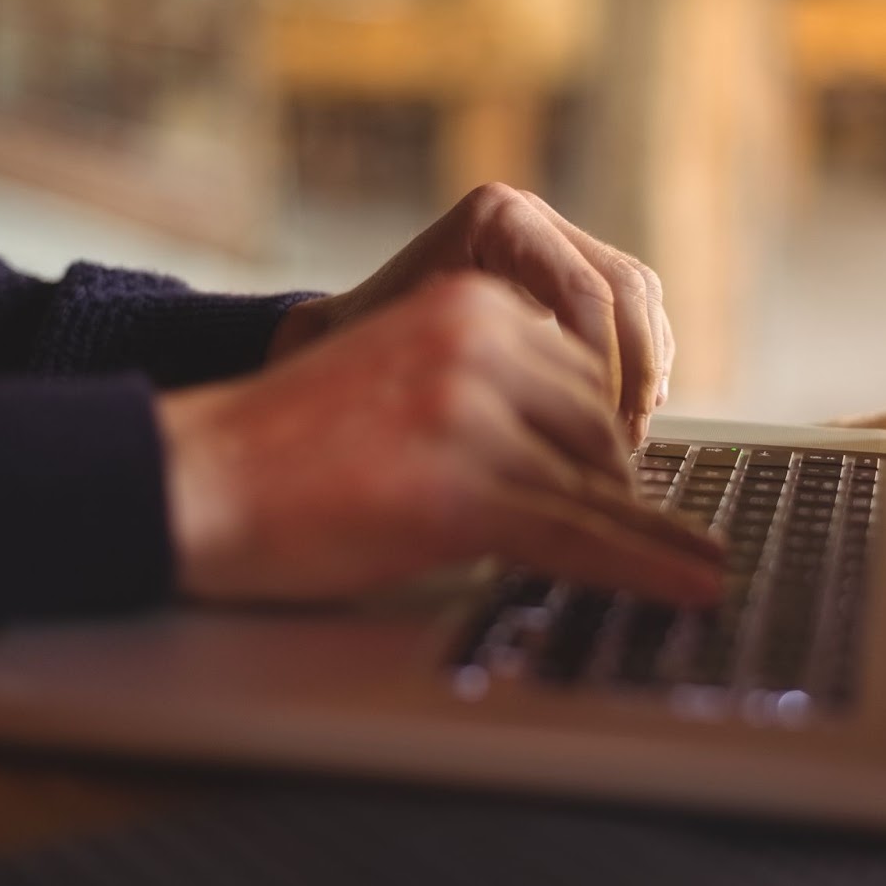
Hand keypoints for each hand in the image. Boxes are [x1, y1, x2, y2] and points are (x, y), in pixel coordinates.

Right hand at [161, 274, 719, 604]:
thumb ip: (485, 387)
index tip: (628, 480)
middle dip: (613, 487)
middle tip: (633, 531)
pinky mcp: (463, 487)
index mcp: (469, 304)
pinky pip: (578, 535)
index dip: (607, 438)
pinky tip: (693, 581)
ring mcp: (473, 413)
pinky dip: (648, 566)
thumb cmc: (287, 445)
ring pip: (594, 485)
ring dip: (639, 534)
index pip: (583, 371)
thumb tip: (579, 449)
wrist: (191, 479)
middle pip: (598, 426)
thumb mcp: (402, 375)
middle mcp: (479, 341)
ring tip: (692, 567)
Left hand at [270, 183, 674, 444]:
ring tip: (629, 434)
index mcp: (495, 219)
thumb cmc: (360, 358)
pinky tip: (629, 413)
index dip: (610, 369)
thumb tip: (552, 426)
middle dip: (636, 371)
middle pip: (626, 286)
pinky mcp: (568, 271)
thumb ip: (471, 382)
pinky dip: (639, 361)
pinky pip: (631, 310)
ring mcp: (553, 239)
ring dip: (646, 368)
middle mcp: (531, 216)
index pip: (584, 290)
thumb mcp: (402, 360)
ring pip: (639, 297)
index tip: (605, 435)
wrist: (339, 343)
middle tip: (626, 441)